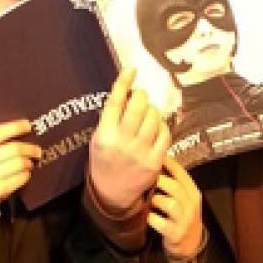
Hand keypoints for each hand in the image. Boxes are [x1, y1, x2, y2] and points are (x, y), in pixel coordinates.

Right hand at [0, 120, 41, 208]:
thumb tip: (20, 129)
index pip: (0, 131)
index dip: (16, 127)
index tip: (27, 125)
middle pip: (15, 149)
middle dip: (30, 148)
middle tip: (36, 149)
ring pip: (20, 163)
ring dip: (28, 161)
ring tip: (29, 161)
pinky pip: (21, 178)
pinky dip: (26, 174)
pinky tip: (25, 172)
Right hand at [89, 67, 168, 212]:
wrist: (112, 193)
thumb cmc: (105, 160)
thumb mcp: (98, 138)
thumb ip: (110, 118)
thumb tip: (126, 91)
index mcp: (104, 134)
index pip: (115, 102)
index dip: (124, 82)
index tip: (131, 68)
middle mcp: (122, 142)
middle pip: (138, 107)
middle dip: (141, 95)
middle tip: (140, 96)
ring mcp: (140, 153)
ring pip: (154, 118)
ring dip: (152, 109)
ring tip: (147, 112)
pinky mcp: (154, 161)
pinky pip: (165, 134)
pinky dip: (162, 125)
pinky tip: (156, 126)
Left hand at [147, 156, 203, 259]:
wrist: (190, 244)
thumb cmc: (182, 216)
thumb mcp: (184, 199)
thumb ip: (174, 183)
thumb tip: (156, 162)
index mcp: (193, 192)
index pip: (181, 173)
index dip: (167, 164)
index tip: (153, 158)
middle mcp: (192, 205)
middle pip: (176, 188)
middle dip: (159, 182)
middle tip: (145, 180)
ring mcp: (185, 220)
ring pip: (170, 204)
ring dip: (156, 200)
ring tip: (148, 199)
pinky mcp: (176, 234)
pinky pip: (162, 224)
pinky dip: (152, 219)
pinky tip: (147, 216)